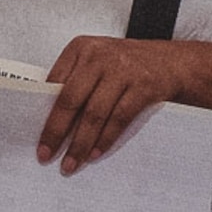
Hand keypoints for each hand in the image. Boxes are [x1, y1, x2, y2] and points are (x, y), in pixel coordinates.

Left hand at [37, 36, 181, 170]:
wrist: (173, 62)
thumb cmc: (128, 65)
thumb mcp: (97, 62)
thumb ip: (74, 82)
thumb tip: (48, 121)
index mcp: (81, 48)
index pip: (54, 84)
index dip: (44, 114)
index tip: (38, 138)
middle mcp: (99, 56)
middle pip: (71, 100)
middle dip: (56, 132)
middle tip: (47, 155)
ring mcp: (123, 71)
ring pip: (94, 113)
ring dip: (80, 143)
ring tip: (71, 162)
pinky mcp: (143, 87)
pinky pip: (119, 119)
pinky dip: (105, 139)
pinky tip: (95, 153)